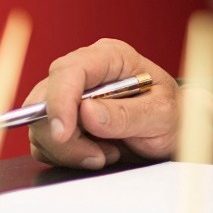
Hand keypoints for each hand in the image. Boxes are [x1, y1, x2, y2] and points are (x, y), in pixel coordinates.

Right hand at [26, 38, 180, 169]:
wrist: (173, 127)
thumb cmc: (171, 113)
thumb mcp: (160, 115)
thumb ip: (126, 115)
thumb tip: (86, 112)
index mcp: (110, 57)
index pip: (69, 71)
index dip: (60, 101)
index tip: (63, 134)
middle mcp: (85, 71)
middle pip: (45, 99)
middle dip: (65, 136)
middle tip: (98, 155)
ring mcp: (71, 94)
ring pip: (40, 124)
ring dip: (69, 149)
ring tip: (107, 152)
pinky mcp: (63, 117)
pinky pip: (45, 141)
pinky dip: (67, 155)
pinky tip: (98, 152)